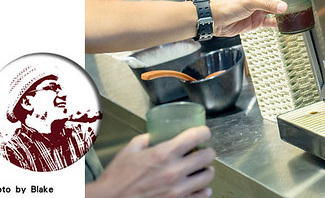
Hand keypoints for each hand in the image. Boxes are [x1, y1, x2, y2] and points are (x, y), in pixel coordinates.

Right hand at [86, 126, 215, 197]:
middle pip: (207, 156)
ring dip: (207, 171)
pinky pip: (201, 196)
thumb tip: (156, 134)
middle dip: (207, 151)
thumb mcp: (130, 150)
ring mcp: (178, 190)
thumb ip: (146, 139)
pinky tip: (200, 187)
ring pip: (208, 177)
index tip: (204, 133)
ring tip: (202, 169)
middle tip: (203, 151)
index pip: (197, 136)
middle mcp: (174, 171)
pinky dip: (203, 190)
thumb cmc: (116, 178)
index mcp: (164, 154)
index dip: (204, 132)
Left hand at [210, 0, 286, 36]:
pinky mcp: (257, 20)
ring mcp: (258, 9)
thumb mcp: (249, 1)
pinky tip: (284, 23)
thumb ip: (267, 4)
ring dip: (283, 11)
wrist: (216, 21)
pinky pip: (271, 21)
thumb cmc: (226, 6)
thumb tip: (282, 6)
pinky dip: (278, 23)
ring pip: (275, 9)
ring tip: (295, 11)